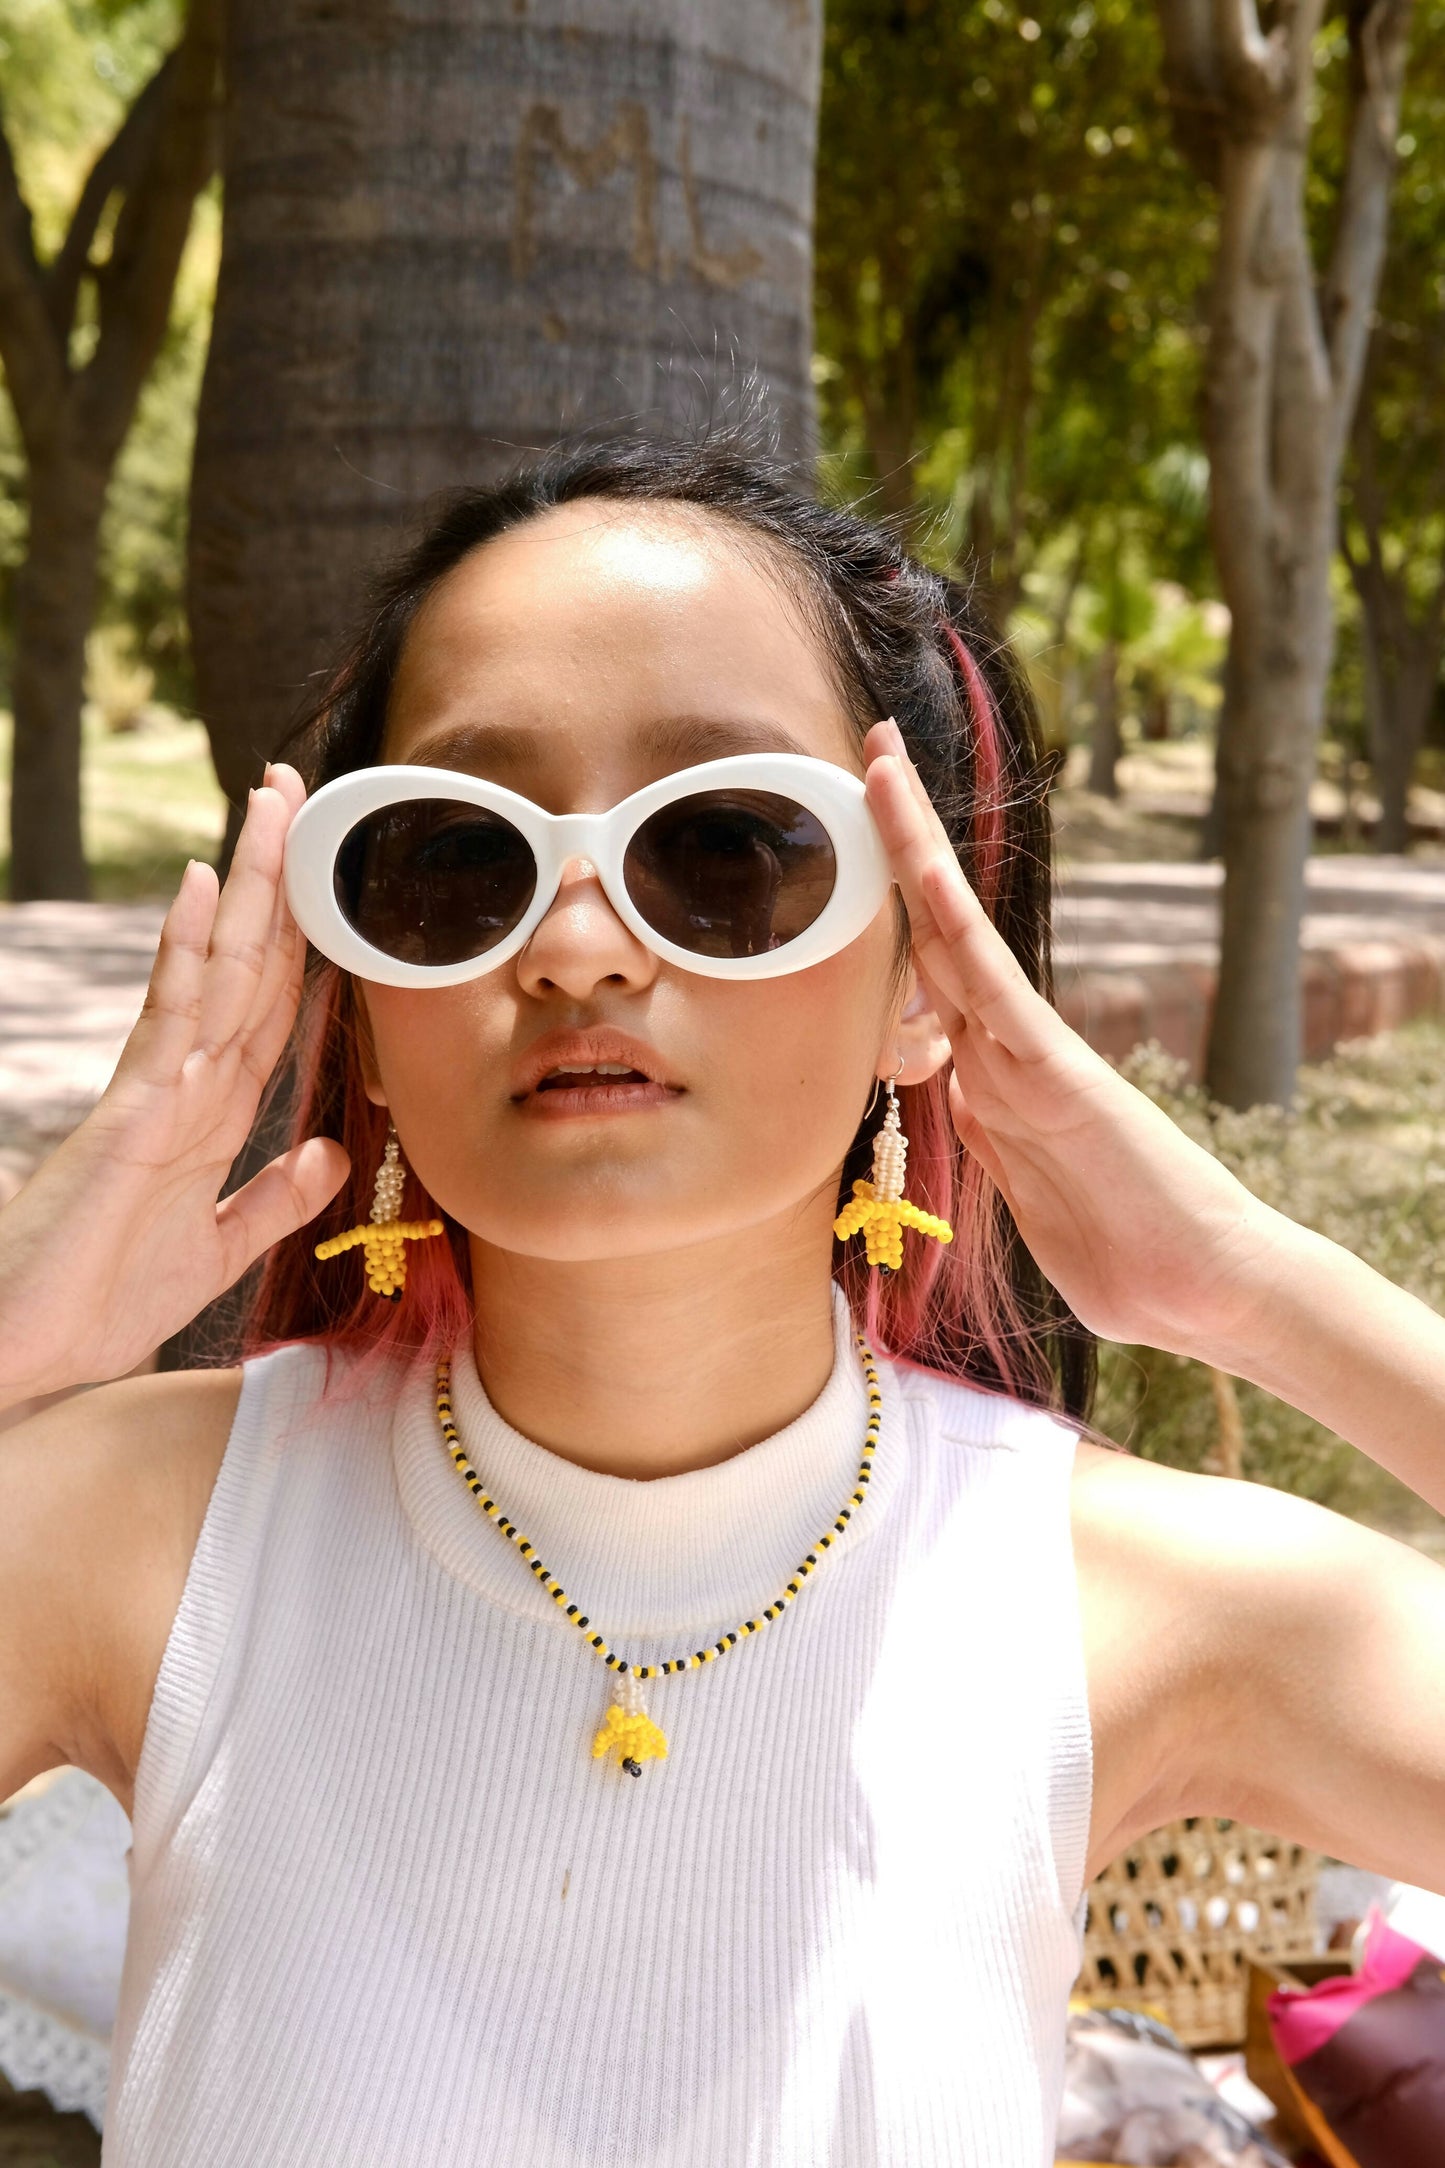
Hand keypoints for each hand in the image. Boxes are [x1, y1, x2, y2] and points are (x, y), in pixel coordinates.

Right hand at [0, 766, 348, 1408]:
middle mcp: (185, 1085)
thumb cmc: (99, 1304)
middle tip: (296, 786)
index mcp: (211, 1113)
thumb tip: (332, 1153)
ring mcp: (155, 1090)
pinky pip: (168, 1018)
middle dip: (277, 878)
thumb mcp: (216, 1252)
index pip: (270, 1005)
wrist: (23, 1355)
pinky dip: (188, 950)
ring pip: (216, 969)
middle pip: (248, 964)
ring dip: (247, 885)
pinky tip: (205, 888)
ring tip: (267, 803)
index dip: (305, 936)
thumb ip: (273, 1200)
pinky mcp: (129, 1115)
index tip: (331, 867)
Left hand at [862, 718, 1289, 1364]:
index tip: (850, 846)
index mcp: (992, 1075)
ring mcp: (1031, 1053)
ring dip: (912, 851)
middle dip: (895, 840)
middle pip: (933, 928)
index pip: (926, 974)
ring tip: (878, 765)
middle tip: (866, 748)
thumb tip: (953, 1091)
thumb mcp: (1022, 1188)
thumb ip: (986, 1133)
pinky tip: (921, 863)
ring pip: (953, 935)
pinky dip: (952, 920)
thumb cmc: (1118, 1250)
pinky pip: (990, 985)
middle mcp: (1007, 1047)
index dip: (885, 907)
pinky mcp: (1057, 1073)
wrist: (1201, 1285)